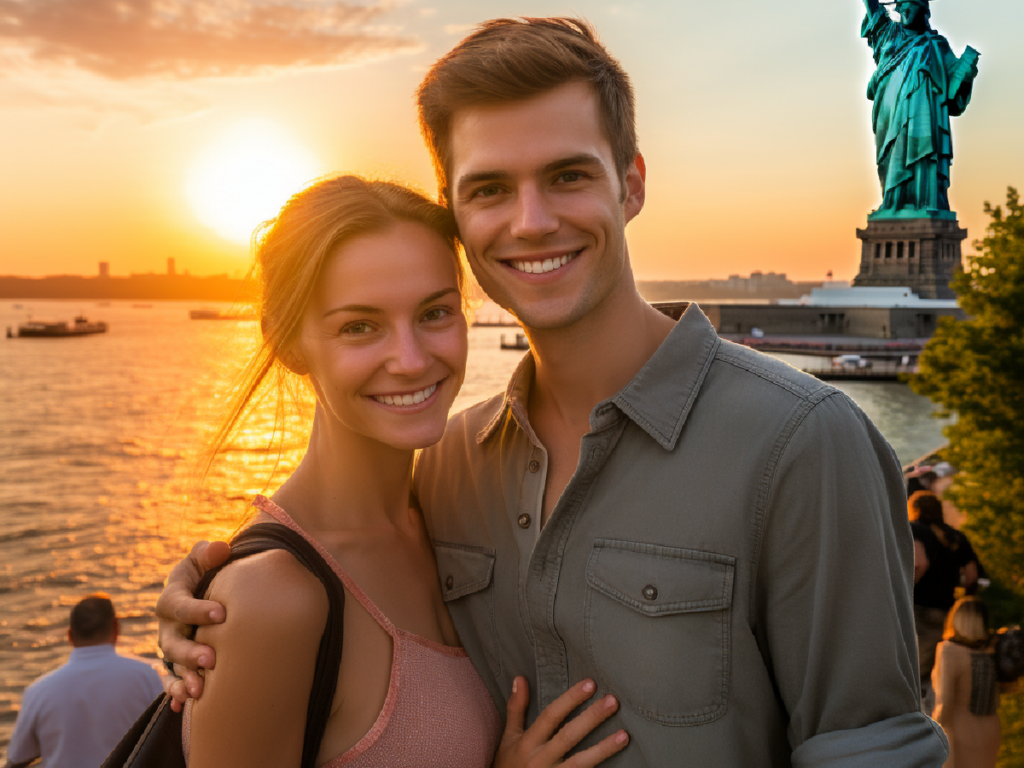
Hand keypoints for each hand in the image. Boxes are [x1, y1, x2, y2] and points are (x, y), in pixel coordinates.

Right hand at [155, 540, 230, 710]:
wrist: (202, 591)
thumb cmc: (205, 571)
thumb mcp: (204, 558)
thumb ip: (210, 553)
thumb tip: (221, 549)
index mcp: (171, 598)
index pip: (179, 605)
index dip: (197, 610)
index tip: (222, 613)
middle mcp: (167, 626)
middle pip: (172, 642)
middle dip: (190, 653)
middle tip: (212, 660)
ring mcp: (171, 647)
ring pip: (172, 666)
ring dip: (184, 679)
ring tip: (199, 691)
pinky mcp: (178, 663)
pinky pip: (172, 682)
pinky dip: (176, 694)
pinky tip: (184, 707)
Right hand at [494, 677, 628, 766]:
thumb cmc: (507, 765)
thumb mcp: (508, 738)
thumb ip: (516, 709)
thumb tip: (521, 677)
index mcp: (528, 742)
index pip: (551, 716)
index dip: (570, 699)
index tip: (591, 684)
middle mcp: (540, 759)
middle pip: (569, 736)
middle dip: (592, 718)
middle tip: (613, 701)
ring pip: (580, 762)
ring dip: (604, 749)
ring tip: (624, 735)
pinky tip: (619, 764)